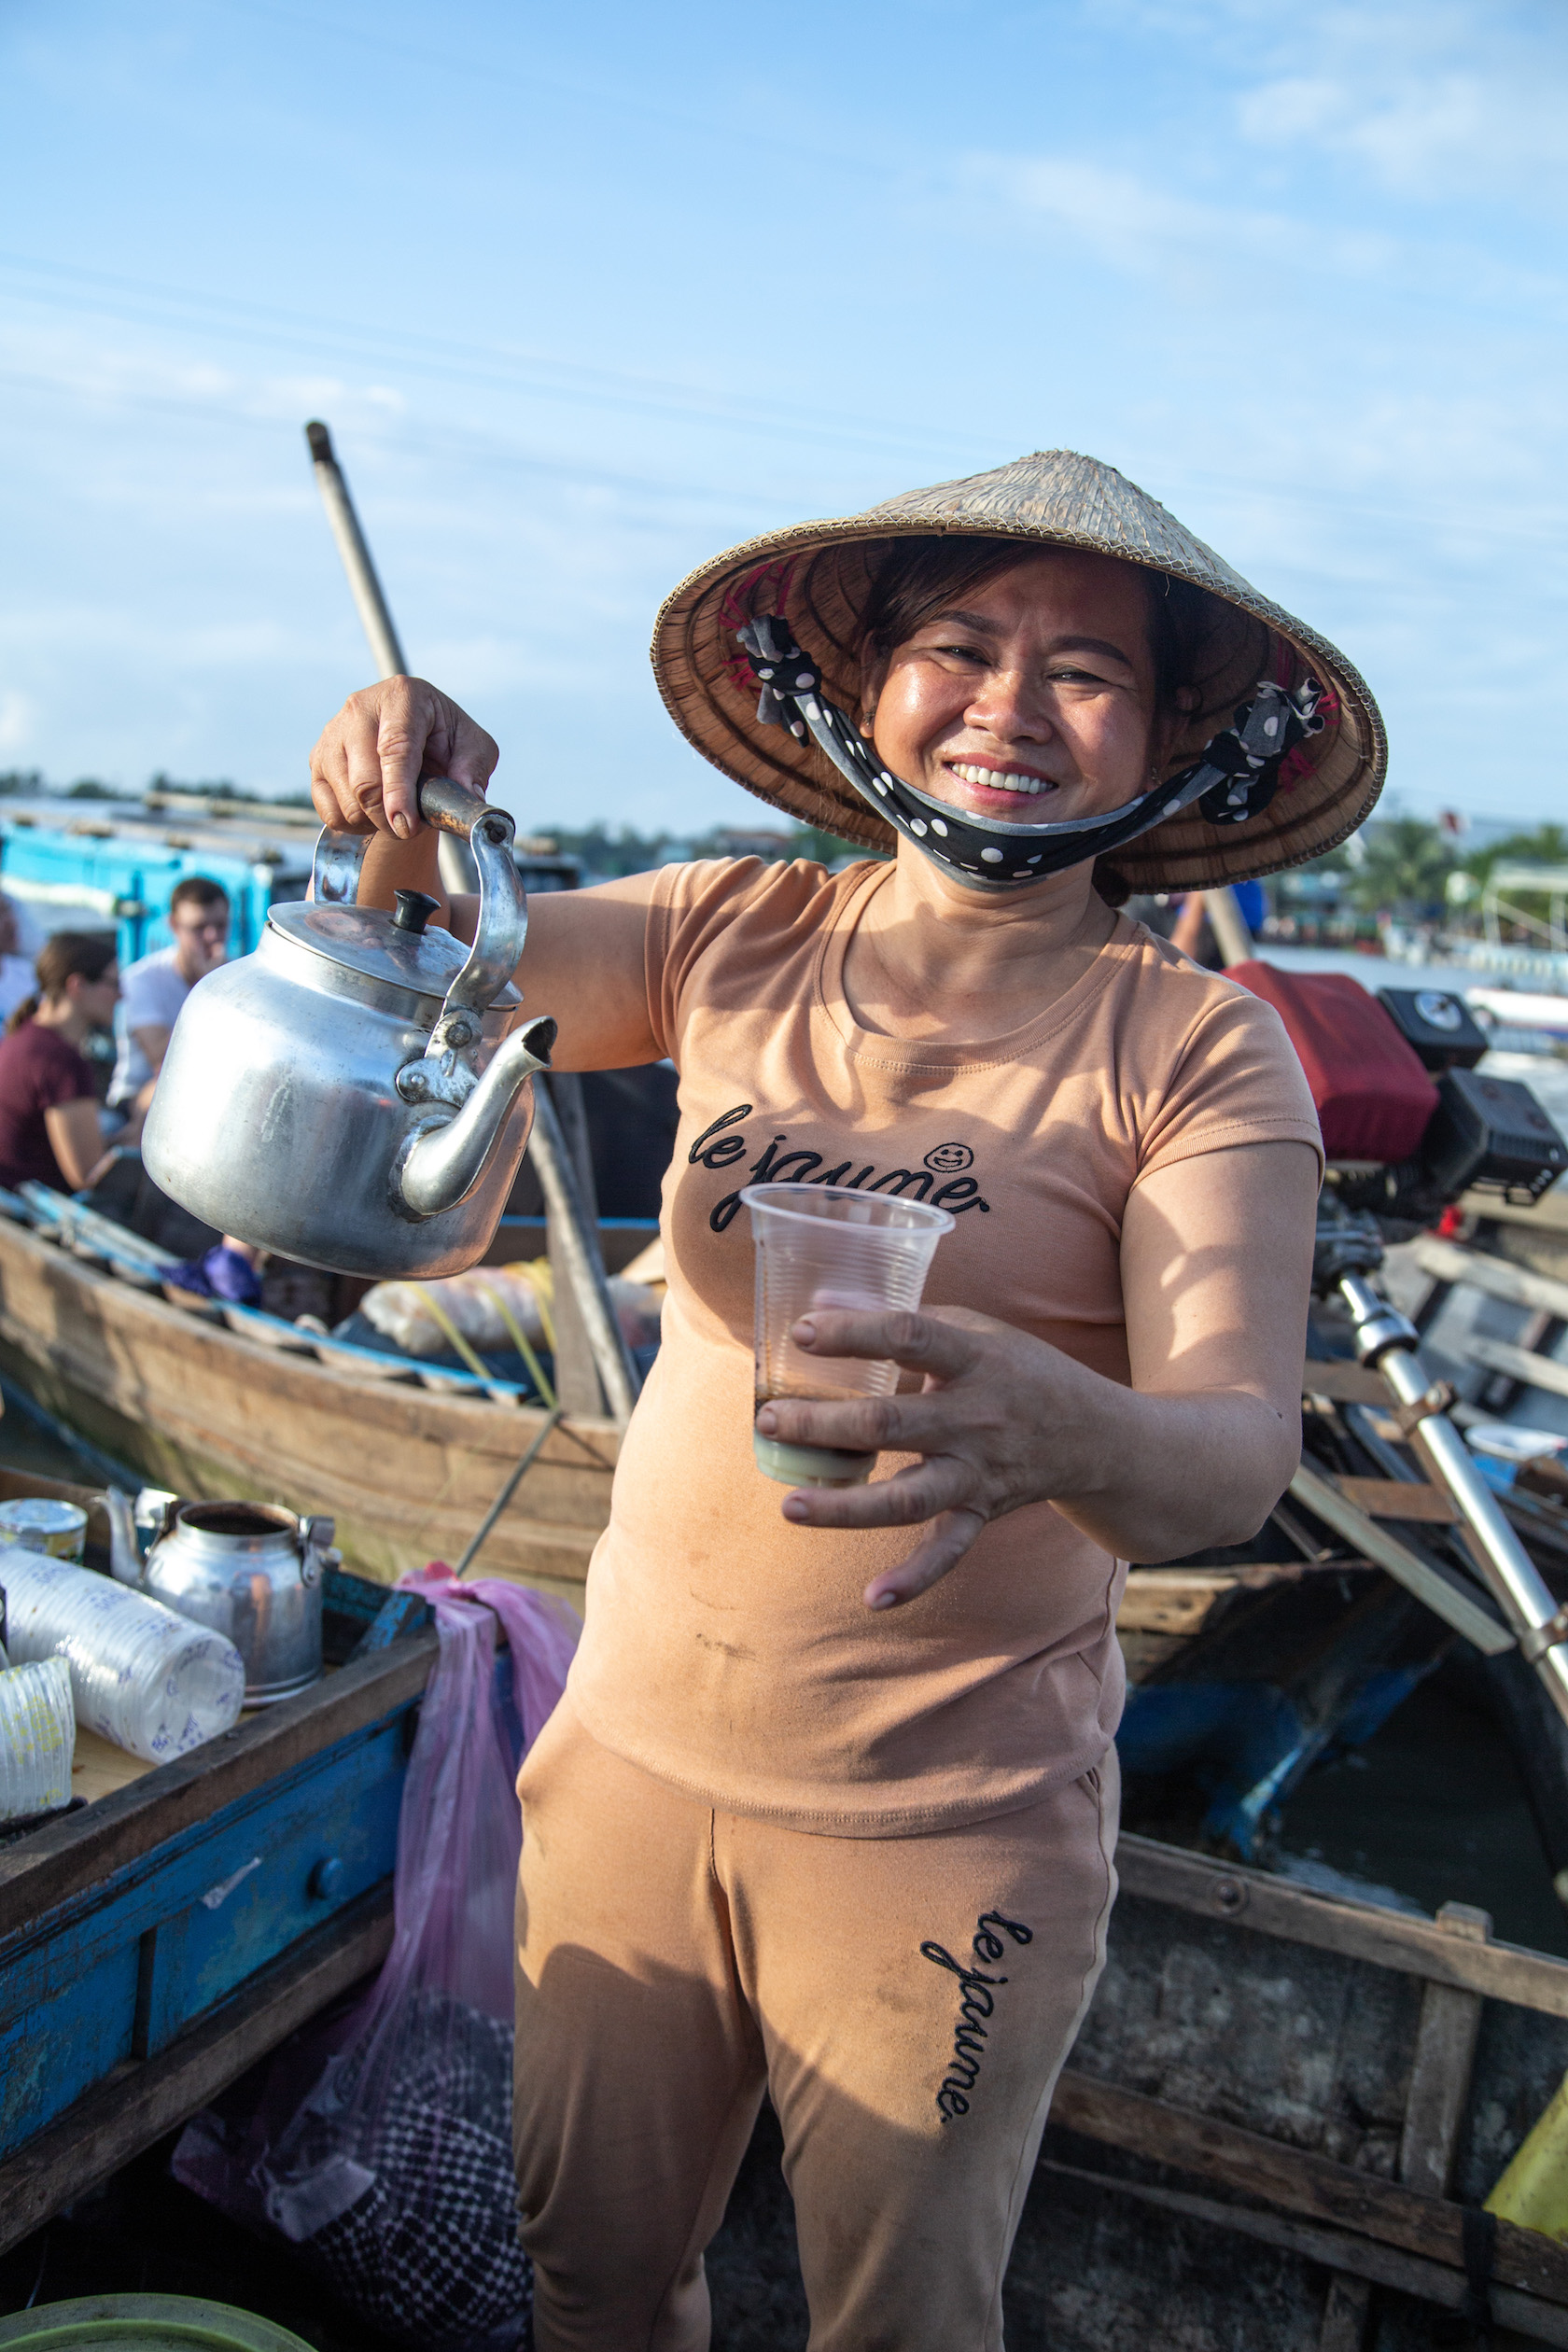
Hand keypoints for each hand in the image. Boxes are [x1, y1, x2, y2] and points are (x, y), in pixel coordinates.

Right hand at [309, 678, 498, 838]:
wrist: (413, 735)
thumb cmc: (445, 739)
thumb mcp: (473, 746)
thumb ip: (473, 769)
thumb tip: (466, 795)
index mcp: (402, 697)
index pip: (394, 749)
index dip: (399, 791)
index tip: (407, 824)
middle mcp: (359, 709)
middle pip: (364, 781)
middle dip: (389, 818)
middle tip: (411, 829)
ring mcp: (332, 734)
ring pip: (346, 800)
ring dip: (374, 822)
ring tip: (395, 812)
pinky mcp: (317, 759)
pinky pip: (329, 810)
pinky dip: (353, 824)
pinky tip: (373, 813)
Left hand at [754, 1306, 1106, 1610]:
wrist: (1096, 1435)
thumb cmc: (1019, 1370)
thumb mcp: (975, 1329)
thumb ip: (903, 1319)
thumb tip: (820, 1301)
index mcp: (975, 1359)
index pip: (910, 1337)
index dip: (855, 1333)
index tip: (802, 1333)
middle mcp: (977, 1418)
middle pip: (892, 1424)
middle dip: (825, 1425)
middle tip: (768, 1421)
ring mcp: (979, 1472)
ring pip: (909, 1497)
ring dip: (847, 1508)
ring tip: (790, 1507)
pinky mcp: (983, 1512)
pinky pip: (948, 1550)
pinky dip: (914, 1578)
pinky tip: (873, 1597)